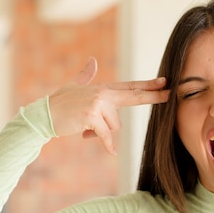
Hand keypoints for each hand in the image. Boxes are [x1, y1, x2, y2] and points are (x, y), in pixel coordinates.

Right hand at [48, 57, 168, 154]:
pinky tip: (112, 151)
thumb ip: (85, 75)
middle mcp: (103, 94)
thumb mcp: (74, 86)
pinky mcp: (92, 117)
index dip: (148, 85)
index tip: (165, 82)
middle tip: (169, 94)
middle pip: (134, 96)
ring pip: (115, 126)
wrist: (44, 115)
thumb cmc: (60, 103)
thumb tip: (92, 61)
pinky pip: (107, 135)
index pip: (130, 87)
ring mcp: (98, 104)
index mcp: (103, 89)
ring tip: (85, 127)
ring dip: (102, 132)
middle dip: (153, 96)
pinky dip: (108, 145)